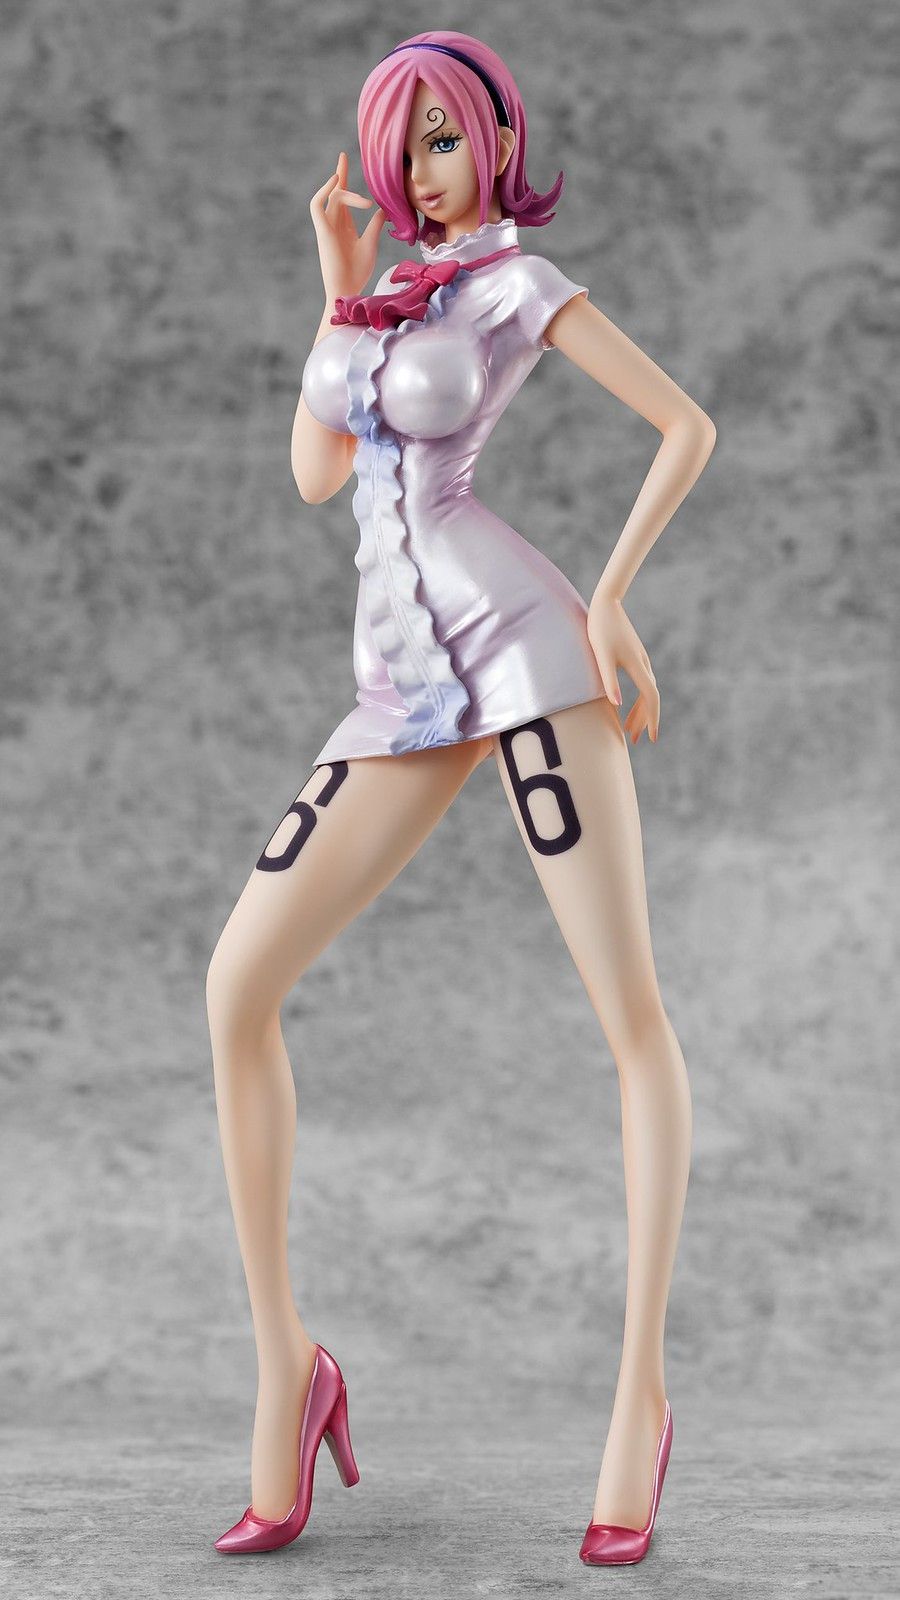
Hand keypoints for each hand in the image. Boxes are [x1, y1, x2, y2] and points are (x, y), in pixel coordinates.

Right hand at [309, 151, 386, 306]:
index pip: (342, 197)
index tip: (345, 161)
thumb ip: (375, 225)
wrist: (348, 290)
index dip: (343, 179)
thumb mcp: (371, 242)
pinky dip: (323, 191)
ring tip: (367, 203)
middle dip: (339, 174)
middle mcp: (333, 223)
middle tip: (343, 157)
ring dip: (346, 192)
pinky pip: (316, 205)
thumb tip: (384, 209)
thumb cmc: (357, 272)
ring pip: (330, 197)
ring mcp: (327, 226)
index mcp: (344, 226)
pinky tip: (336, 181)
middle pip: (334, 192)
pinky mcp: (323, 231)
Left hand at [586, 590, 659, 743]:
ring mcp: (640, 659)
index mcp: (637, 665)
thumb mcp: (601, 656)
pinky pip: (641, 682)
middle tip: (635, 740)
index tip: (653, 737)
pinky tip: (625, 705)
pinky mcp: (634, 655)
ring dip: (639, 711)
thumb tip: (618, 705)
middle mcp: (643, 664)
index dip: (653, 718)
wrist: (606, 603)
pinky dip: (636, 698)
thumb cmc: (600, 629)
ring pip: (646, 691)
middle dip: (644, 720)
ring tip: (628, 729)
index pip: (651, 697)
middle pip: (650, 697)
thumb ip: (608, 680)